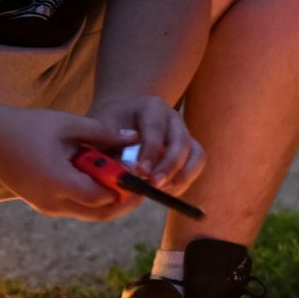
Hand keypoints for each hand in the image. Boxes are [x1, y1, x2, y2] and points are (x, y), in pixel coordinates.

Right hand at [0, 106, 139, 220]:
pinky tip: (102, 179)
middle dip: (124, 202)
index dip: (125, 190)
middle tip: (142, 185)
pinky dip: (93, 198)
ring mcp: (46, 206)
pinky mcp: (43, 204)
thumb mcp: (67, 124)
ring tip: (126, 180)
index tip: (141, 175)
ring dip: (109, 201)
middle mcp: (52, 201)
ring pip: (89, 213)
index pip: (102, 198)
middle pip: (100, 213)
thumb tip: (134, 138)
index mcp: (58, 181)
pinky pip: (76, 207)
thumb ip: (102, 133)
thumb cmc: (26, 126)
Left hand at [86, 92, 203, 196]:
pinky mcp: (190, 149)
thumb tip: (126, 168)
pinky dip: (185, 180)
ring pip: (196, 154)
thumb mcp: (101, 131)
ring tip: (162, 191)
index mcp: (151, 107)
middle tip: (154, 185)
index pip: (155, 129)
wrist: (120, 124)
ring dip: (182, 176)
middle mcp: (173, 118)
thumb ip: (110, 146)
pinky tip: (167, 191)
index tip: (140, 172)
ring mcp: (184, 133)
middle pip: (181, 142)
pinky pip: (197, 165)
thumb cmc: (108, 128)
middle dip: (169, 166)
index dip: (150, 152)